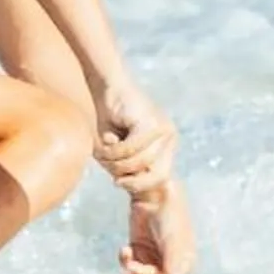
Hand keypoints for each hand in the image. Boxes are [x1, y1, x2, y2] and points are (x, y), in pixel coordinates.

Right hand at [92, 80, 176, 196]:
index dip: (140, 185)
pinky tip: (106, 139)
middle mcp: (170, 137)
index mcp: (166, 145)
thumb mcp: (119, 151)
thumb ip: (127, 168)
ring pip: (141, 163)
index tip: (119, 184)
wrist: (108, 86)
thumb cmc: (109, 118)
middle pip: (158, 175)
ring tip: (103, 152)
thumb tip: (129, 187)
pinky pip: (132, 149)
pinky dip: (114, 149)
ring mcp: (163, 130)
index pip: (162, 177)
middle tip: (113, 176)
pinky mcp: (151, 123)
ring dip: (116, 162)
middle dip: (132, 179)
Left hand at [116, 182, 196, 273]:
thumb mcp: (172, 236)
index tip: (148, 273)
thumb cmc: (168, 214)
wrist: (152, 192)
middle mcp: (169, 263)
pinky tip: (125, 250)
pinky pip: (130, 266)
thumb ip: (173, 258)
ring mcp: (153, 257)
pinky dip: (125, 262)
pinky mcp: (139, 249)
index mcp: (183, 262)